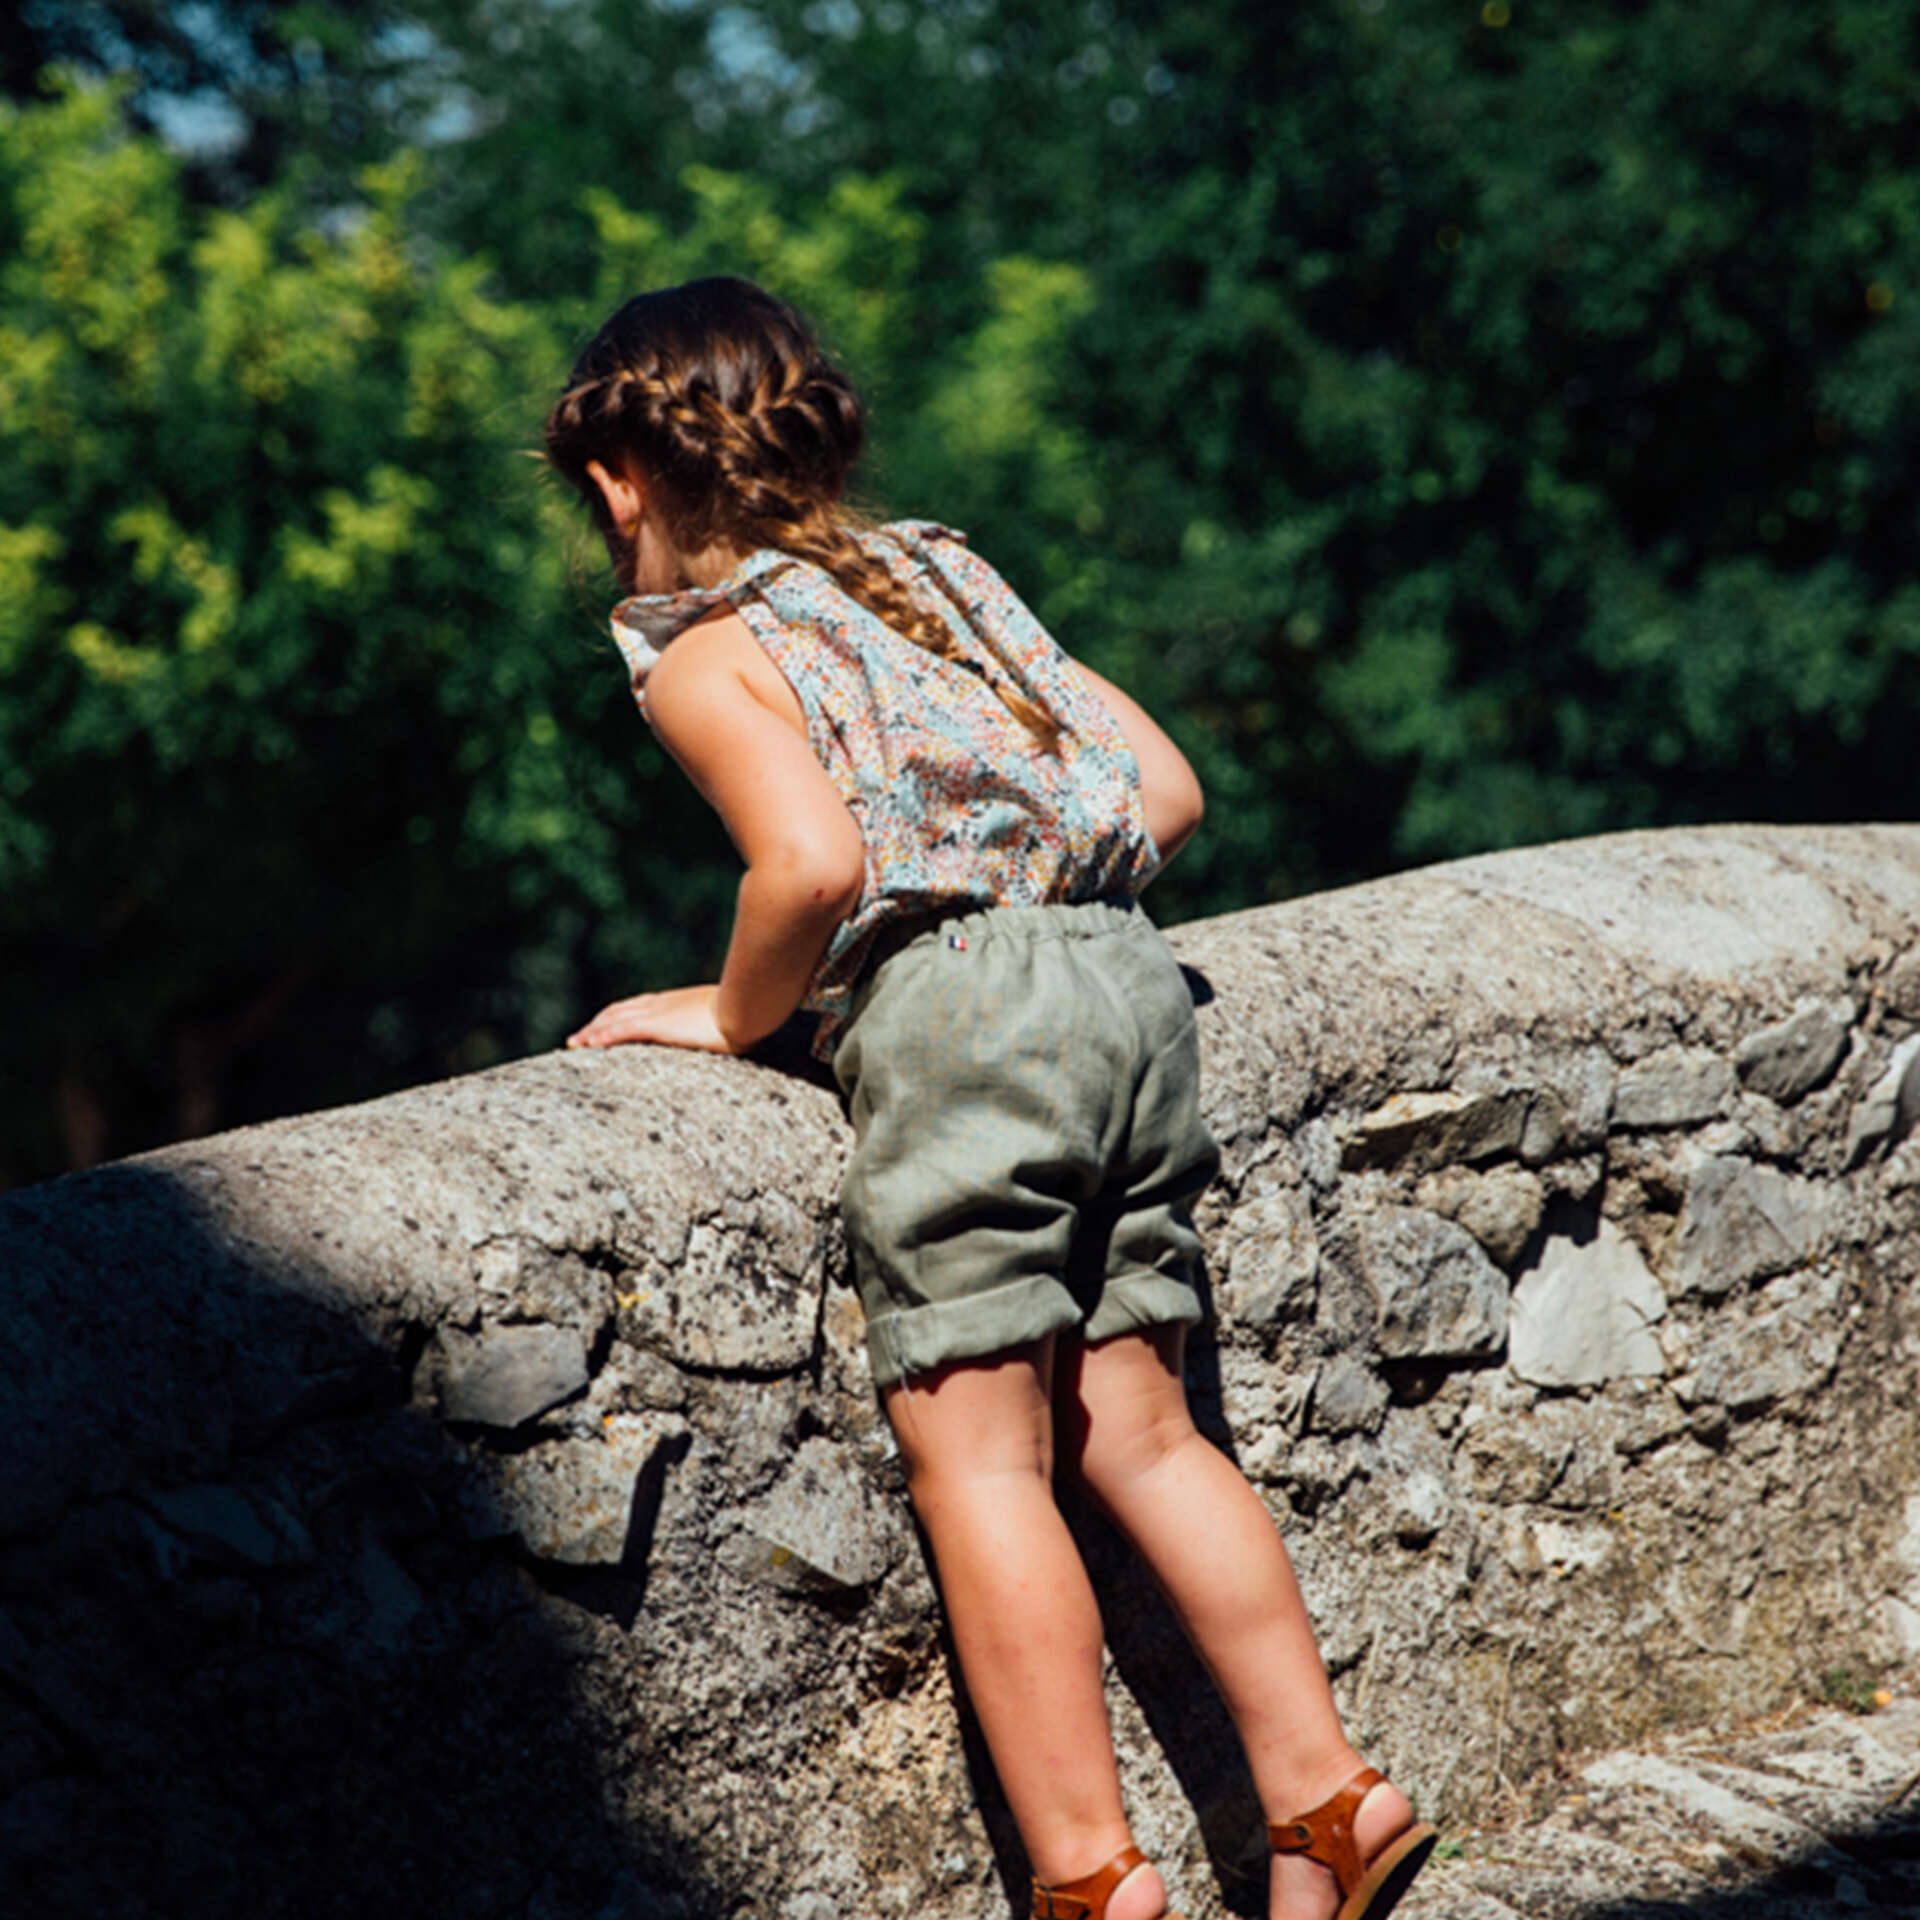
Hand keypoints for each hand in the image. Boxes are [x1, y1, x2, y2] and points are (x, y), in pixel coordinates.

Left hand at [565, 985, 739, 1053]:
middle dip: (596, 1025)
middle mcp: (661, 1005)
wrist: (748, 1007)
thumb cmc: (745, 1012)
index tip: (600, 1028)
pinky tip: (591, 1044)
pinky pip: (623, 1031)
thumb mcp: (725, 1015)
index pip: (636, 1008)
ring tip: (575, 1044)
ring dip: (592, 1032)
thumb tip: (728, 1028)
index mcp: (675, 1003)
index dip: (615, 1017)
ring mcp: (659, 1014)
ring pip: (614, 1020)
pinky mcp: (658, 1025)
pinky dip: (604, 1036)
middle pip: (618, 1012)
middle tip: (577, 1040)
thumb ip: (715, 1021)